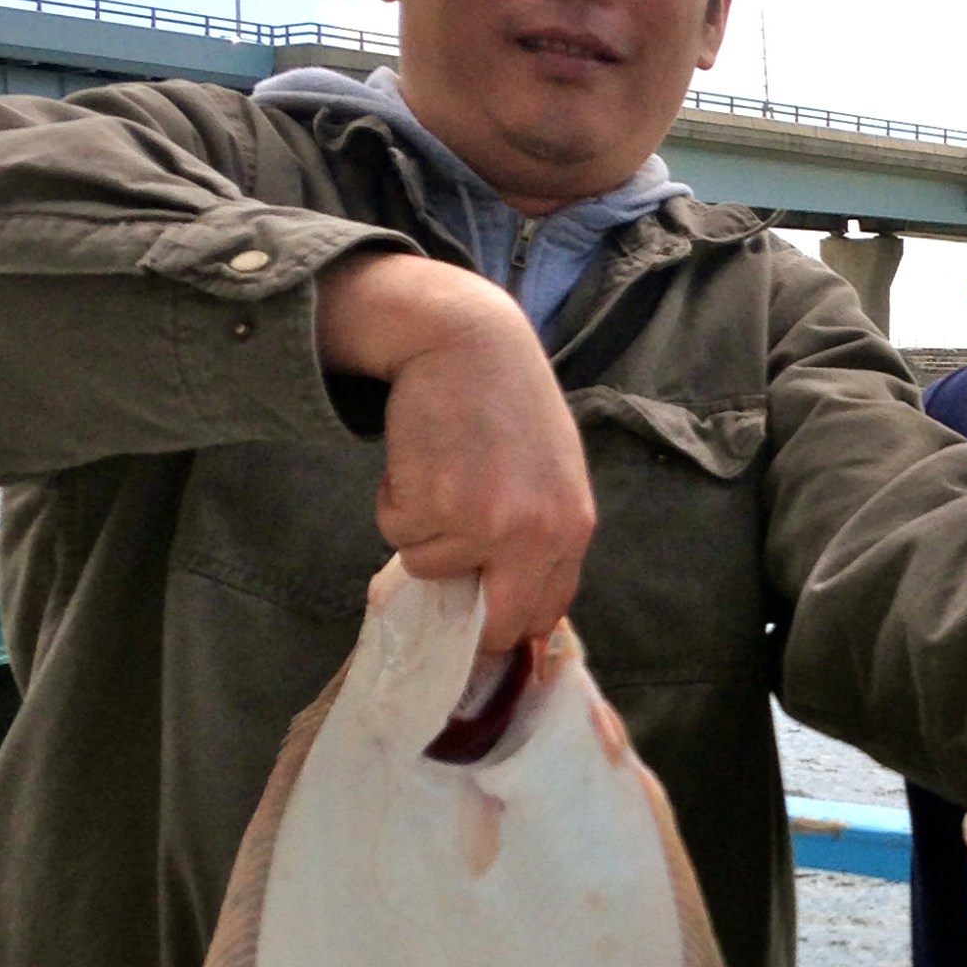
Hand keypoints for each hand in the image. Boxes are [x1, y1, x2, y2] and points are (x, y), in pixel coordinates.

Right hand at [316, 252, 595, 655]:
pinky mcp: (434, 504)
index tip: (481, 623)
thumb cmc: (506, 403)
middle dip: (464, 622)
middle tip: (445, 589)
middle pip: (496, 624)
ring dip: (420, 532)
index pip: (546, 612)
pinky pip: (397, 534)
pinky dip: (394, 503)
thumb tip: (508, 605)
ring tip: (437, 473)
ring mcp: (486, 522)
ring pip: (430, 570)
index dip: (508, 623)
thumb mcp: (548, 475)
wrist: (468, 341)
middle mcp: (537, 534)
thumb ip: (537, 535)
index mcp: (573, 529)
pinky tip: (417, 457)